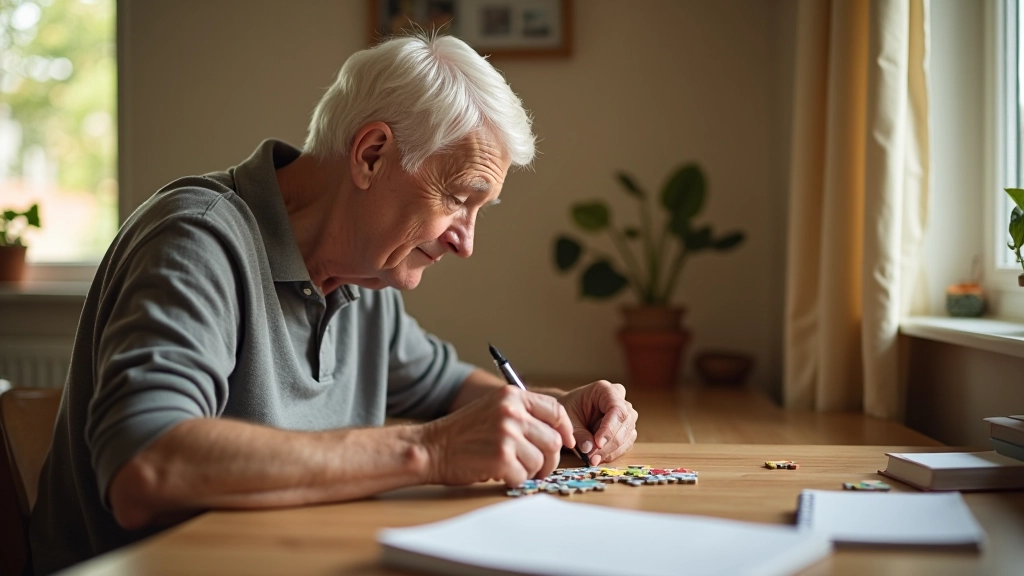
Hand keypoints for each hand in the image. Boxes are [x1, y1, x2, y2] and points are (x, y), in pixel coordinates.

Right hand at [423, 386, 574, 486]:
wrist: (430, 447)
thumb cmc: (463, 433)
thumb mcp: (494, 409)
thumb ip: (524, 415)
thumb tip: (560, 434)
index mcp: (512, 396)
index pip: (555, 410)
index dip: (565, 429)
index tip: (567, 442)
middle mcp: (512, 412)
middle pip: (553, 440)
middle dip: (549, 459)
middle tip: (536, 467)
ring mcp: (507, 434)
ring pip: (541, 461)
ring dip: (529, 471)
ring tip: (510, 468)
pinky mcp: (501, 458)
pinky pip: (524, 477)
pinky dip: (515, 481)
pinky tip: (499, 474)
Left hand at [558, 380, 637, 465]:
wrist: (569, 412)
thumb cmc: (568, 410)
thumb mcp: (568, 420)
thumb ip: (578, 433)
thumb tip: (589, 449)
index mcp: (605, 390)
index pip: (617, 409)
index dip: (610, 428)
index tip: (598, 443)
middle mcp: (620, 400)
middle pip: (625, 423)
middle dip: (609, 444)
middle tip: (592, 457)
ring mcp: (626, 415)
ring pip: (627, 436)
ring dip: (611, 451)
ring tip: (592, 459)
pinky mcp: (626, 430)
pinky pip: (625, 445)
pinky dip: (612, 454)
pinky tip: (597, 458)